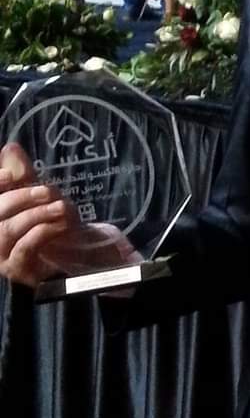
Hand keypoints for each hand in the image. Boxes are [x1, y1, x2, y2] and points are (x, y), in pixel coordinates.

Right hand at [0, 143, 78, 286]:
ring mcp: (0, 255)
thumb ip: (23, 175)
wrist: (74, 254)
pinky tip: (58, 225)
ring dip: (37, 214)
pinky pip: (23, 249)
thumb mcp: (38, 197)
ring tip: (61, 207)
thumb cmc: (49, 223)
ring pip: (9, 230)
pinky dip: (42, 232)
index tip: (12, 176)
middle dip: (22, 197)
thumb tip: (10, 147)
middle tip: (47, 191)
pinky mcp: (16, 270)